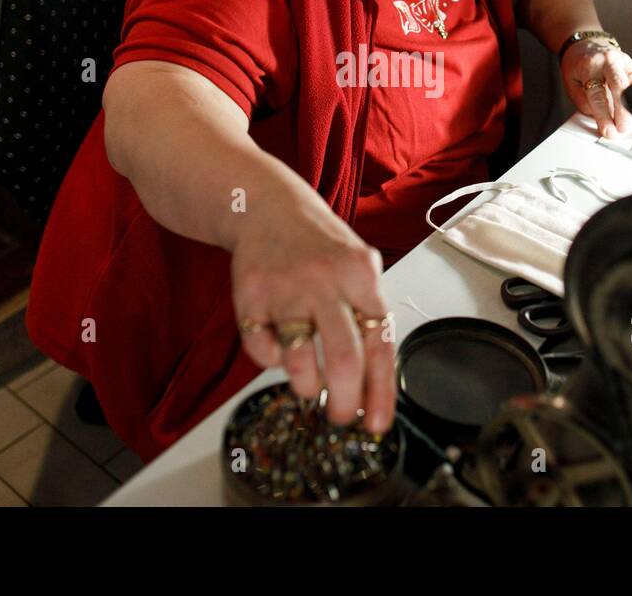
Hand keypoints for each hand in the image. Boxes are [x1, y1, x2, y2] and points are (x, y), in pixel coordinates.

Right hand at [228, 198, 395, 433]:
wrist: (267, 207)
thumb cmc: (320, 246)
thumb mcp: (358, 267)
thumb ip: (369, 315)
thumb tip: (375, 382)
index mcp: (361, 275)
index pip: (380, 343)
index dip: (381, 391)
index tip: (378, 424)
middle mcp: (325, 281)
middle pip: (343, 359)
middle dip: (345, 402)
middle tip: (342, 416)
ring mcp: (285, 288)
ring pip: (299, 361)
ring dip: (307, 385)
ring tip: (310, 383)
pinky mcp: (249, 296)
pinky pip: (261, 352)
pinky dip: (270, 360)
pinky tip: (277, 344)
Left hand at [563, 38, 631, 139]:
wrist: (584, 44)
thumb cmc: (577, 64)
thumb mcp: (570, 82)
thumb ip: (582, 100)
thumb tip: (596, 116)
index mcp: (589, 67)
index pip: (597, 96)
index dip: (604, 117)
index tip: (608, 131)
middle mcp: (608, 61)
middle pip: (620, 88)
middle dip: (624, 112)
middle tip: (623, 128)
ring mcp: (622, 60)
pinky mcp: (631, 63)